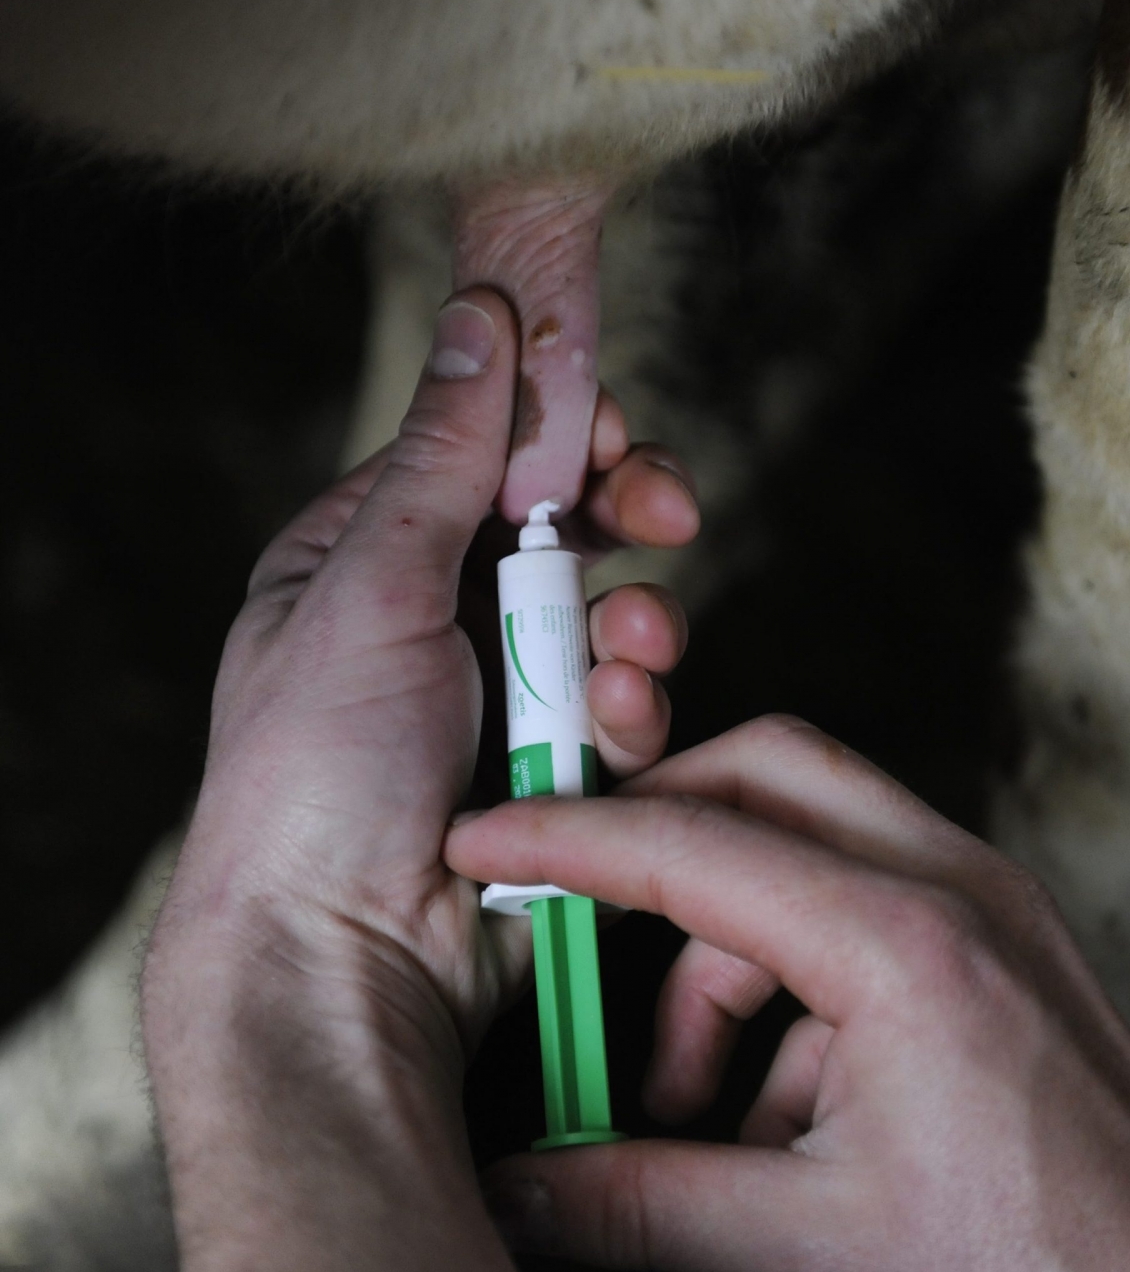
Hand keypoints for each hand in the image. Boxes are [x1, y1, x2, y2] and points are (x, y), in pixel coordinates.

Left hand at [146, 288, 688, 1097]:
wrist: (340, 956)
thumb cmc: (317, 775)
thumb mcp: (370, 586)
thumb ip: (446, 454)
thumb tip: (482, 316)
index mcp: (360, 557)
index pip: (479, 455)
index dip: (555, 431)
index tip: (612, 426)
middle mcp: (431, 619)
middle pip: (562, 527)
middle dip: (623, 518)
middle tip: (670, 508)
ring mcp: (498, 698)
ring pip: (610, 618)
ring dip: (634, 625)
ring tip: (625, 654)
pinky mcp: (555, 770)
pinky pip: (624, 710)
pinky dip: (631, 710)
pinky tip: (613, 725)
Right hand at [448, 718, 1129, 1271]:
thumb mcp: (806, 1254)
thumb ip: (639, 1203)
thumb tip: (519, 1190)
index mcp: (899, 940)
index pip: (689, 844)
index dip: (562, 842)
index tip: (478, 847)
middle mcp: (952, 888)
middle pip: (763, 776)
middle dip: (655, 845)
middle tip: (581, 934)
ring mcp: (988, 910)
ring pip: (809, 850)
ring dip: (722, 958)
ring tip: (691, 1114)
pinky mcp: (1001, 953)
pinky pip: (862, 915)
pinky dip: (793, 993)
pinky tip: (779, 1127)